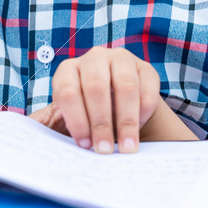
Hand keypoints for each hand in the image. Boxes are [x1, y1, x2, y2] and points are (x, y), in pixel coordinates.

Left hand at [40, 45, 163, 152]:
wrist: (118, 99)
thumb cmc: (89, 111)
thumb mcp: (73, 115)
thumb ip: (65, 127)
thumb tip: (59, 142)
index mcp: (69, 69)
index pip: (68, 92)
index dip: (76, 120)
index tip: (85, 144)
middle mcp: (94, 59)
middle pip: (96, 87)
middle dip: (101, 122)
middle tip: (105, 149)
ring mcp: (121, 59)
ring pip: (125, 86)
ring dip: (126, 121)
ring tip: (127, 146)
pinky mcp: (146, 68)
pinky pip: (147, 89)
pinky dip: (143, 112)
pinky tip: (139, 128)